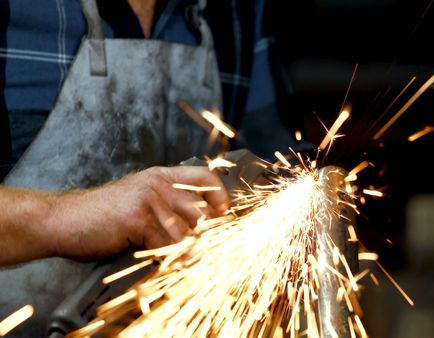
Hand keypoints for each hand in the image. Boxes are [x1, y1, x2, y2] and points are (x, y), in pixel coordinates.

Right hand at [48, 166, 228, 259]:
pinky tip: (157, 259)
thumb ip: (167, 207)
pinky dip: (166, 257)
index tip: (225, 214)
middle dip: (203, 236)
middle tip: (199, 250)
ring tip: (175, 257)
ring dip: (184, 251)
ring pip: (187, 232)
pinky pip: (167, 244)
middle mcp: (159, 184)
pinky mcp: (139, 218)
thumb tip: (200, 228)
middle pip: (202, 211)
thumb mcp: (140, 200)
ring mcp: (150, 199)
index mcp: (162, 176)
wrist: (64, 219)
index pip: (205, 178)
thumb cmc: (102, 214)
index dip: (220, 197)